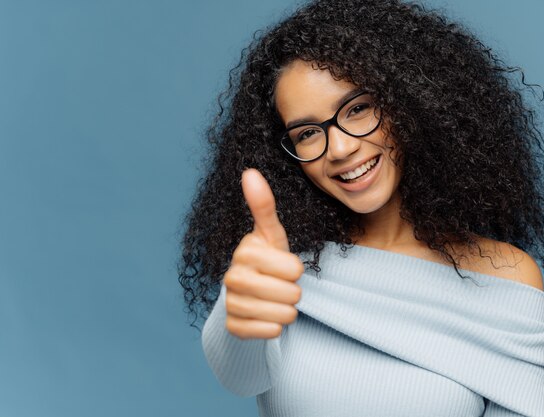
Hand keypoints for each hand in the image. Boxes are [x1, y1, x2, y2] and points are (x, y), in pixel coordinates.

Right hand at [223, 168, 303, 339]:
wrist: (250, 294)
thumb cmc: (267, 260)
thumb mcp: (271, 234)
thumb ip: (264, 206)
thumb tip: (249, 171)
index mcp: (246, 251)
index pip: (294, 269)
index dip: (296, 270)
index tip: (285, 266)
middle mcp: (232, 277)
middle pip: (290, 293)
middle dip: (294, 292)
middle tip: (284, 287)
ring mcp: (230, 302)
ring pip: (282, 315)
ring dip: (287, 311)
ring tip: (277, 301)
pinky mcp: (233, 326)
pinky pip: (269, 332)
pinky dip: (275, 328)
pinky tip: (267, 317)